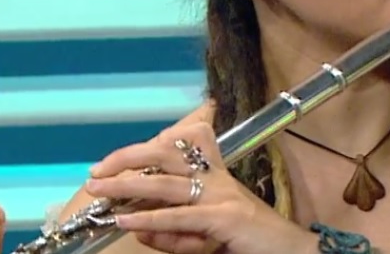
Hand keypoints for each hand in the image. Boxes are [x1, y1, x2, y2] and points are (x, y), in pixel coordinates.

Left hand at [87, 121, 317, 253]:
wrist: (292, 253)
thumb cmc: (249, 243)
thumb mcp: (204, 236)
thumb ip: (173, 232)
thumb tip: (137, 227)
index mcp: (215, 176)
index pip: (179, 147)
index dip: (144, 148)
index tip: (111, 161)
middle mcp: (218, 179)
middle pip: (167, 153)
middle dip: (128, 158)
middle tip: (97, 171)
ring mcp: (223, 196)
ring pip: (167, 184)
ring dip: (128, 186)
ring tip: (100, 190)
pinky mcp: (227, 218)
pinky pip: (182, 217)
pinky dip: (151, 219)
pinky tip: (127, 221)